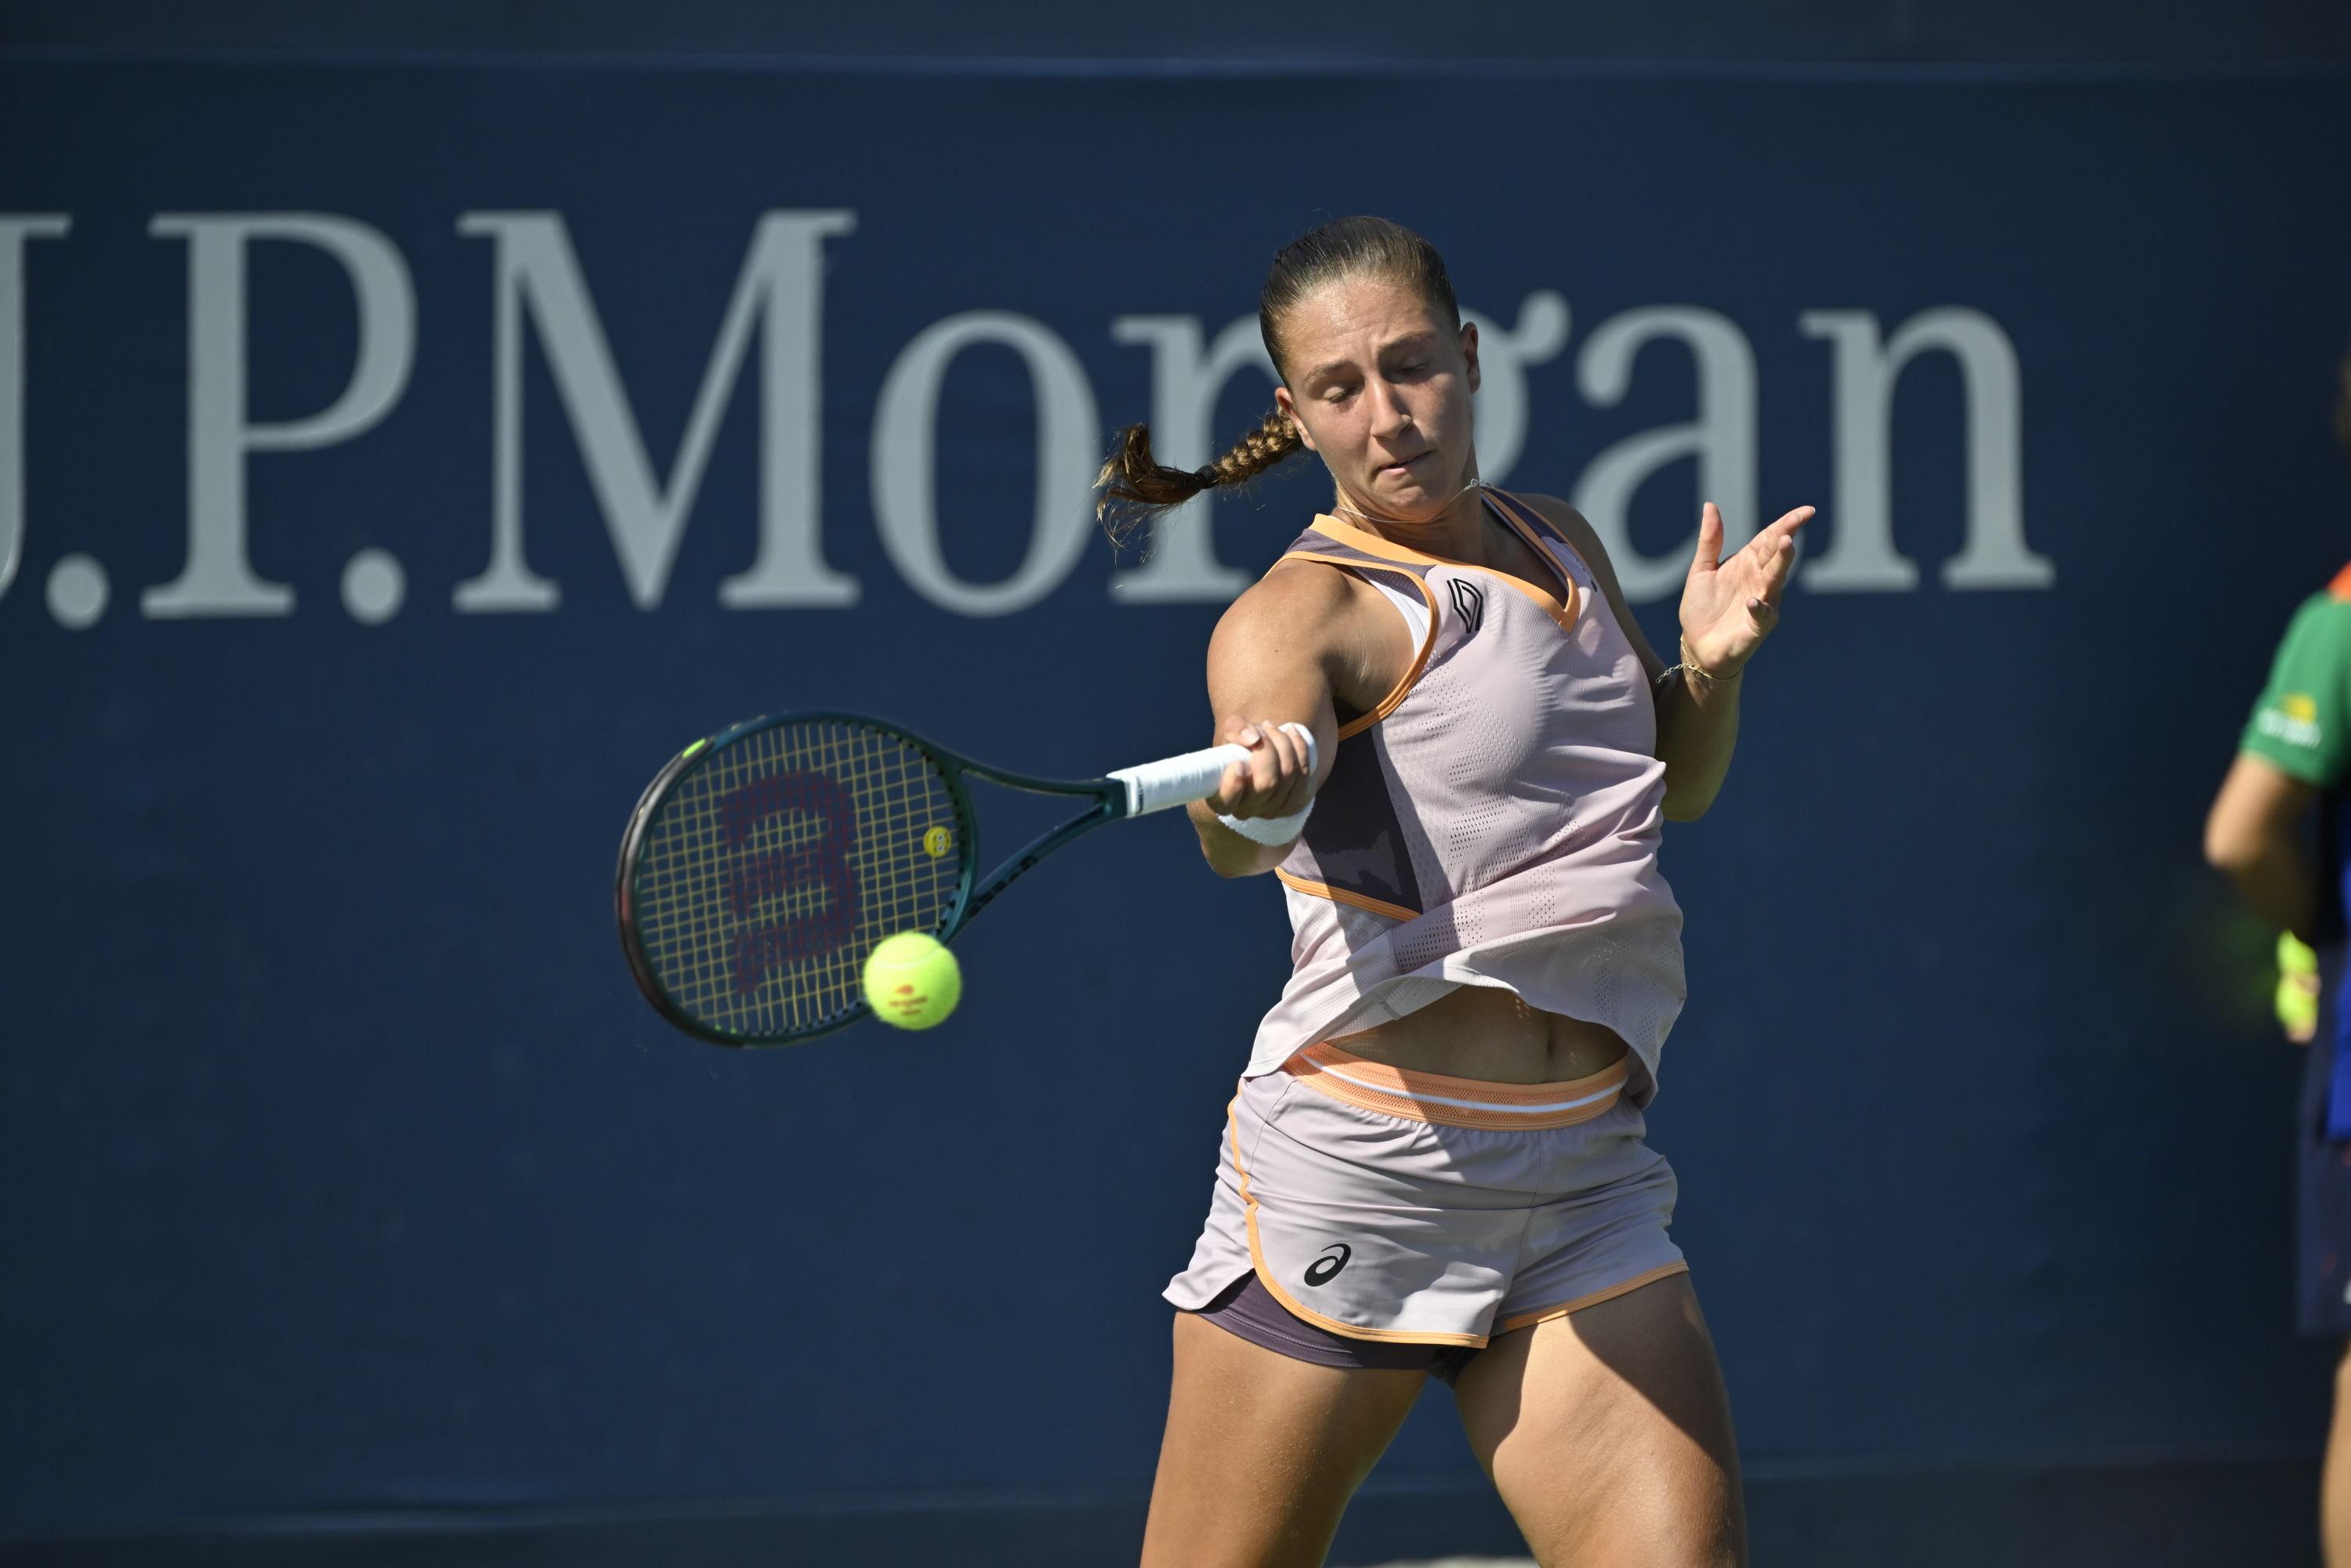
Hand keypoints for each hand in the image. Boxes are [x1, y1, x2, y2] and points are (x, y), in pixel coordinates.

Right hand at [1205, 715, 1313, 819]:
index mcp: (1222, 798)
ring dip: (1283, 743)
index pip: (1225, 801)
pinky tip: (1291, 733)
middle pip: (1266, 783)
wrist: (1262, 753)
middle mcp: (1247, 809)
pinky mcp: (1295, 803)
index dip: (1233, 785)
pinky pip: (1304, 775)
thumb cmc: (1239, 746)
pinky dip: (1300, 748)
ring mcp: (1273, 809)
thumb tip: (1253, 738)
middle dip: (1267, 749)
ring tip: (1271, 727)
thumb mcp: (1230, 733)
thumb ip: (1234, 730)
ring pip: (1288, 775)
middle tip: (1261, 730)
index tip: (1238, 763)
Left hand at [1678, 502, 1812, 677]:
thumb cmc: (1703, 608)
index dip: (1786, 523)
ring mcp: (1763, 601)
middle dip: (1786, 536)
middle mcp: (1760, 579)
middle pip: (1775, 554)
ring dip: (1781, 563)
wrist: (1698, 645)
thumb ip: (1710, 540)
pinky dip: (1758, 608)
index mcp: (1748, 562)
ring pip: (1774, 579)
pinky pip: (1762, 615)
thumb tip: (1710, 505)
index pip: (1770, 538)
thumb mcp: (1701, 570)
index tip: (1806, 511)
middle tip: (1796, 521)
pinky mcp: (1758, 625)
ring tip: (1786, 544)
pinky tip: (1753, 601)